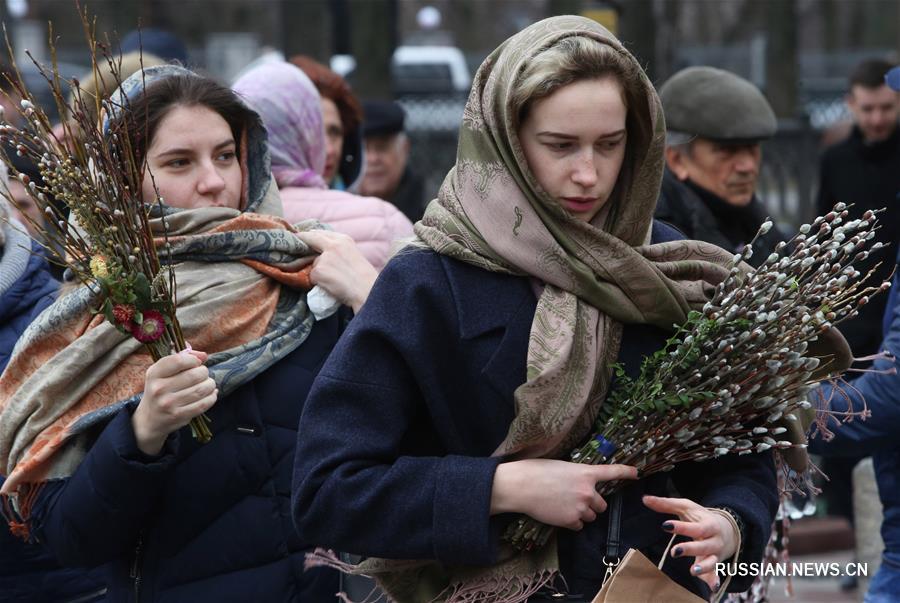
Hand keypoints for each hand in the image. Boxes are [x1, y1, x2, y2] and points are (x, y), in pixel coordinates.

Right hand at [132, 349, 217, 455]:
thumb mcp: (163, 372)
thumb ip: (182, 359)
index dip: (193, 360)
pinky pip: (203, 404)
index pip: (179, 360)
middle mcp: (159, 388)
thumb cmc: (160, 390)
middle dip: (204, 372)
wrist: (149, 419)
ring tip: (208, 384)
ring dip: (210, 384)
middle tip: (202, 375)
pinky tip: (210, 394)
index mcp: (154, 374)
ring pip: (201, 389)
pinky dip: (211, 397)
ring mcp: (168, 404)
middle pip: (194, 375)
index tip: (196, 363)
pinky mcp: (178, 416)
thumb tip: (204, 355)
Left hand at [296, 230, 377, 312]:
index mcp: (344, 239)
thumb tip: (322, 254)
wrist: (368, 292)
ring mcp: (325, 257)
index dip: (311, 235)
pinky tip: (331, 286)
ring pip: (313, 263)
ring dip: (317, 271)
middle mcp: (333, 245)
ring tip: (333, 280)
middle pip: (310, 238)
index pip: (321, 233)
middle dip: (301, 240)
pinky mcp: (318, 270)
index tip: (303, 236)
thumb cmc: (365, 279)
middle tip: (294, 244)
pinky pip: (312, 277)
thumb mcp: (354, 256)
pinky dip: (318, 283)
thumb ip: (338, 251)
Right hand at [491, 459, 637, 529]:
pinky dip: (571, 522)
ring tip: (563, 505)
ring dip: (582, 513)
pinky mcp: (570, 521)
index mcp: (586, 473)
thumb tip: (583, 484)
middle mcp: (587, 491)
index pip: (613, 472)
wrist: (521, 485)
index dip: (627, 472)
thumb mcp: (562, 467)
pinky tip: (558, 513)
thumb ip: (577, 476)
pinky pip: (579, 526)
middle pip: (601, 504)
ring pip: (591, 516)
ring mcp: (580, 507)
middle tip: (576, 499)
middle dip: (592, 504)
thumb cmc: (537, 471)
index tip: (637, 474)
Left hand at [642, 495, 738, 592]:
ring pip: (712, 562)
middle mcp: (714, 540)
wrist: (727, 529)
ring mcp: (715, 553)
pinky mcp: (714, 564)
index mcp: (709, 524)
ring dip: (704, 568)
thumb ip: (666, 504)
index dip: (681, 527)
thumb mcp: (686, 507)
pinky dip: (714, 581)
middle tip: (675, 552)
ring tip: (692, 571)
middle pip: (704, 546)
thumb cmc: (701, 517)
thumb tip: (645, 499)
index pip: (696, 527)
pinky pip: (716, 574)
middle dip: (690, 549)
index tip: (665, 525)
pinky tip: (712, 589)